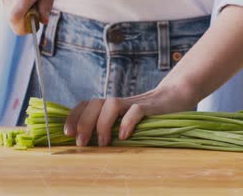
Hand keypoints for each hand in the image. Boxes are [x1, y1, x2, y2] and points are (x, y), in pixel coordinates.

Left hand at [64, 81, 198, 146]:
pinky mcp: (149, 107)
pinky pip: (135, 111)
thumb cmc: (147, 116)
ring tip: (104, 143)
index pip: (86, 104)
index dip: (74, 116)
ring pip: (111, 104)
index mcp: (110, 106)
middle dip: (84, 123)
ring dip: (103, 124)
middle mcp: (119, 102)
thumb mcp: (124, 122)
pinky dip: (127, 122)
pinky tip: (124, 136)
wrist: (175, 98)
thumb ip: (109, 128)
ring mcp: (134, 102)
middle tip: (82, 143)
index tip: (67, 133)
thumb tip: (88, 144)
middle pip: (94, 104)